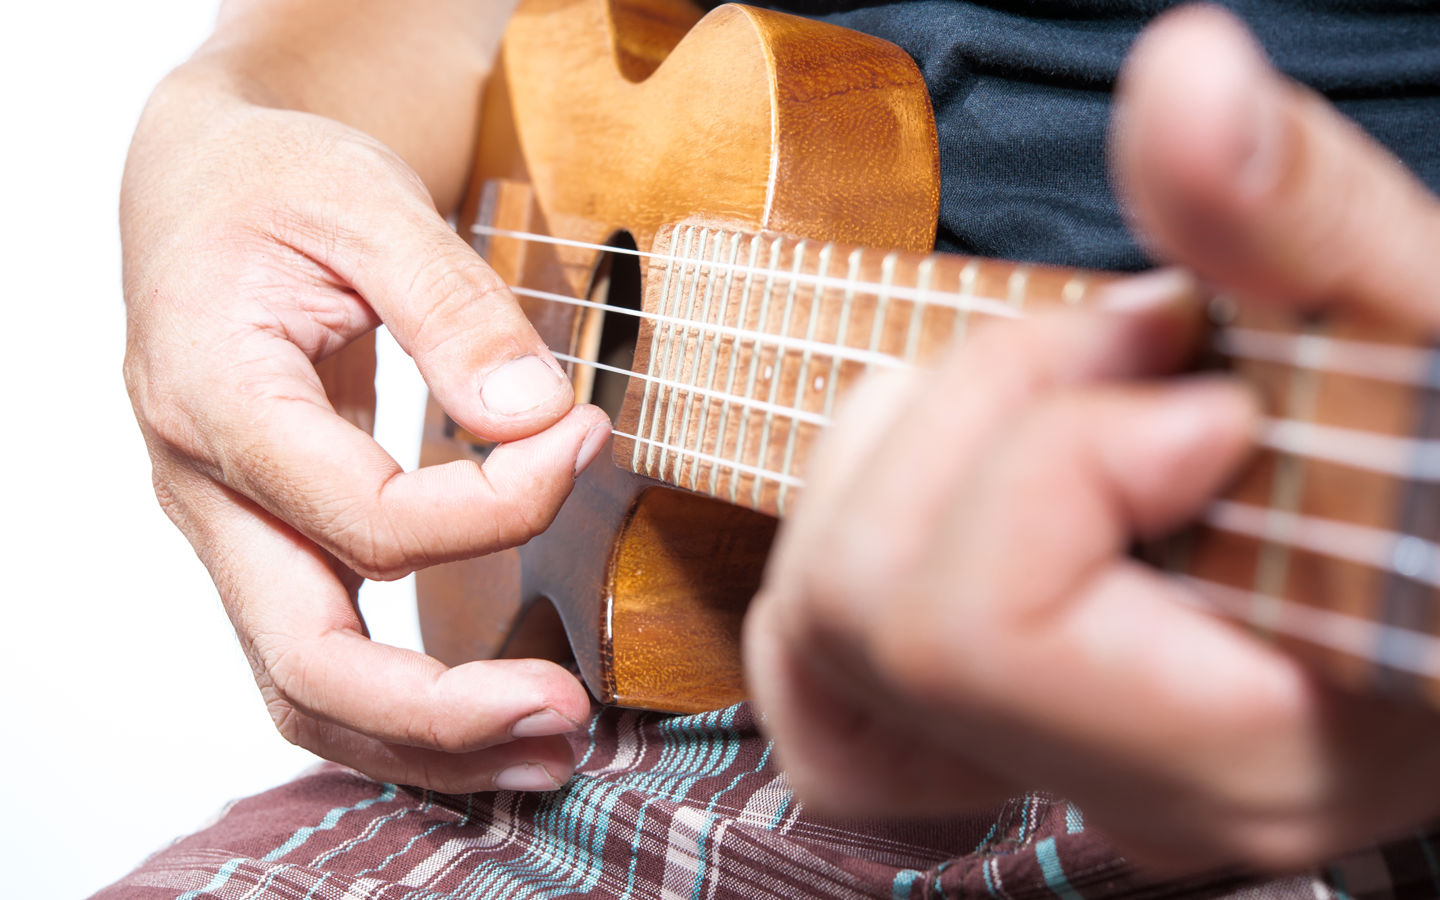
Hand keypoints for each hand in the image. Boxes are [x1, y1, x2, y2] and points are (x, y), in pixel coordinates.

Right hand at [122, 69, 608, 792]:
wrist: (201, 191)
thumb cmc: (274, 183)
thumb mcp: (365, 202)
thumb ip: (451, 308)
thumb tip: (536, 417)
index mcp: (214, 400)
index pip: (366, 515)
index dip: (497, 506)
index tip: (584, 440)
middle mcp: (207, 491)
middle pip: (308, 661)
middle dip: (444, 711)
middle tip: (569, 713)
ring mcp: (232, 530)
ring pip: (308, 690)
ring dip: (429, 741)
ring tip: (549, 752)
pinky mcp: (270, 541)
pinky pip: (323, 655)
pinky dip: (407, 702)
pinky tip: (489, 714)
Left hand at [744, 5, 1439, 871]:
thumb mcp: (1424, 332)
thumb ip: (1299, 223)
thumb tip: (1184, 72)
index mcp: (1242, 750)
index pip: (978, 631)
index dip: (1062, 456)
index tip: (1207, 394)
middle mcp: (1120, 797)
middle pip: (867, 612)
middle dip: (982, 418)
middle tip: (1132, 353)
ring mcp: (1052, 770)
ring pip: (820, 621)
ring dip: (918, 448)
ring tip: (1071, 394)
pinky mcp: (1001, 729)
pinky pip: (823, 642)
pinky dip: (874, 508)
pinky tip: (993, 462)